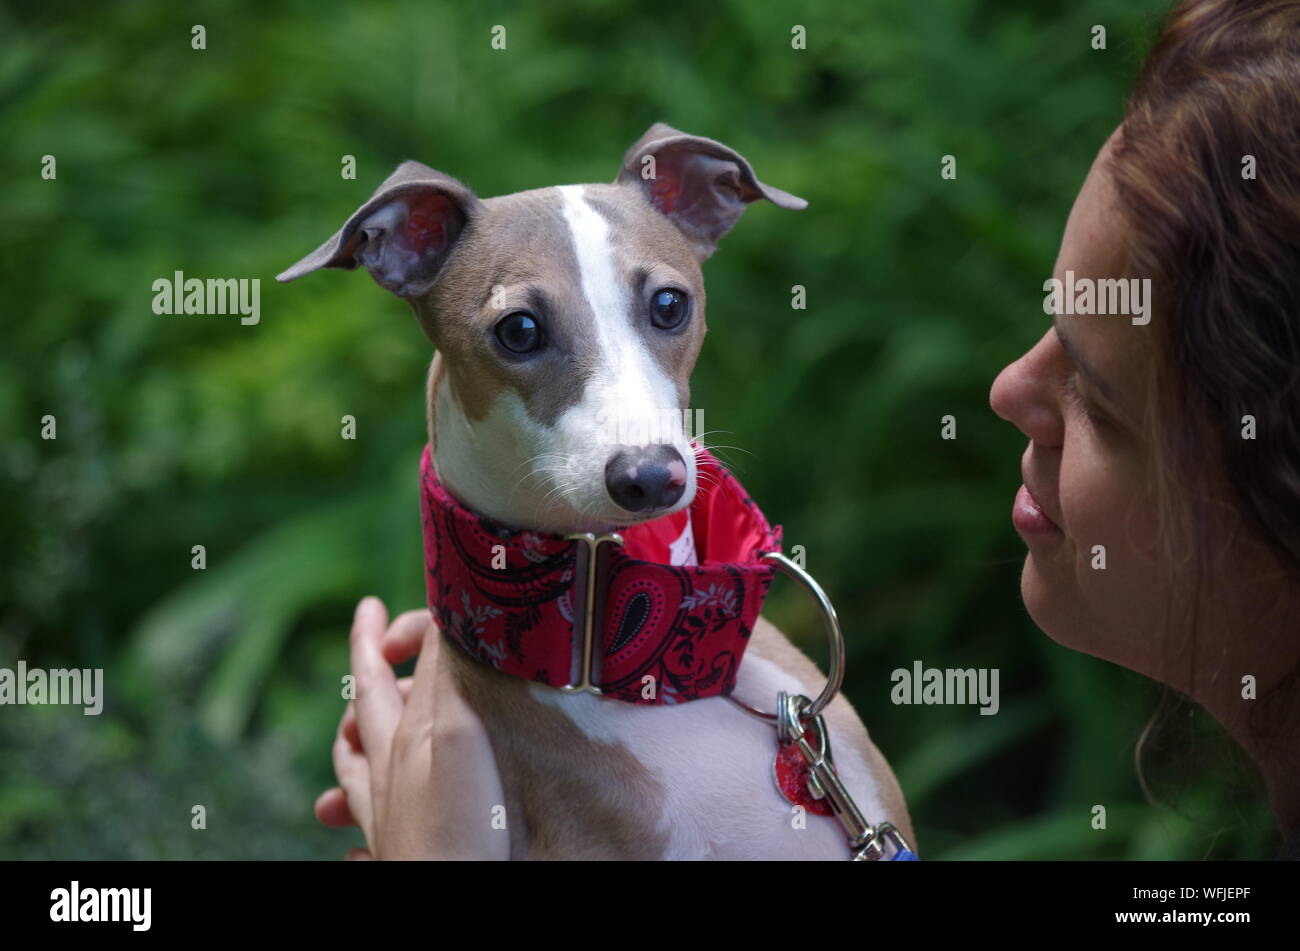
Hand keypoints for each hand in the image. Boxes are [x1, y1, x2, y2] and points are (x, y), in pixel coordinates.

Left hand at [314, 597, 508, 859]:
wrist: (447, 893)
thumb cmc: (459, 828)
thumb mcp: (457, 733)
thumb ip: (448, 678)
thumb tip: (445, 617)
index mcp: (398, 742)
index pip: (376, 675)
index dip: (375, 637)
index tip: (371, 606)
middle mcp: (384, 779)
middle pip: (364, 718)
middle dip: (365, 676)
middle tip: (371, 644)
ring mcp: (388, 820)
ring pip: (356, 776)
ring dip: (354, 746)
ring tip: (350, 735)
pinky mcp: (402, 854)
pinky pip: (370, 837)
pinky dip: (361, 823)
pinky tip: (357, 841)